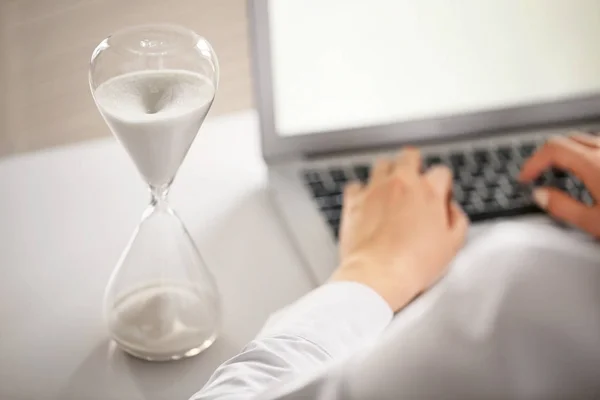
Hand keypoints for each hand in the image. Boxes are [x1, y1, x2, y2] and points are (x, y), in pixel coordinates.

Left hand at [330, 148, 468, 311]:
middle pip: (409, 156)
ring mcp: (375, 189)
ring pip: (382, 164)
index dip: (442, 184)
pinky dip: (362, 191)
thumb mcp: (452, 245)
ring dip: (388, 173)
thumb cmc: (414, 264)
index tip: (438, 197)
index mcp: (428, 191)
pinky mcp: (354, 200)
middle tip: (414, 183)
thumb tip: (451, 210)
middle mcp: (401, 183)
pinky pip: (356, 185)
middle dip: (414, 165)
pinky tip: (367, 204)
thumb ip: (457, 220)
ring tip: (390, 191)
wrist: (377, 274)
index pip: (441, 172)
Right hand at [520, 132, 599, 237]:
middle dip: (547, 155)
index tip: (524, 178)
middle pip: (567, 140)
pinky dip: (586, 154)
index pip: (553, 149)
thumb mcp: (594, 222)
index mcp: (594, 164)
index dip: (533, 162)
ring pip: (585, 140)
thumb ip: (562, 207)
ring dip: (568, 152)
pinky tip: (588, 172)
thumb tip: (540, 196)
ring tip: (561, 172)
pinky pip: (598, 146)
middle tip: (537, 174)